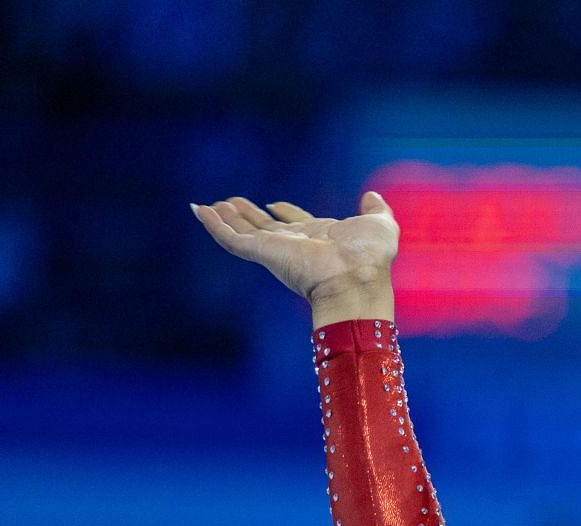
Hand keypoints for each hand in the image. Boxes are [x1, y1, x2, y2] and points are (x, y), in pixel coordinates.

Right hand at [191, 191, 399, 307]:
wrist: (358, 275)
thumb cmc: (372, 257)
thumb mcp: (380, 225)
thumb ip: (376, 210)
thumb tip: (372, 196)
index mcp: (320, 238)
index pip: (296, 224)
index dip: (285, 212)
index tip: (274, 203)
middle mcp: (296, 245)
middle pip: (264, 228)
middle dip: (248, 215)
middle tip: (230, 202)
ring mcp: (277, 250)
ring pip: (244, 233)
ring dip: (226, 219)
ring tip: (207, 206)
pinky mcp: (263, 253)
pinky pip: (232, 238)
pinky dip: (215, 226)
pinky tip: (200, 212)